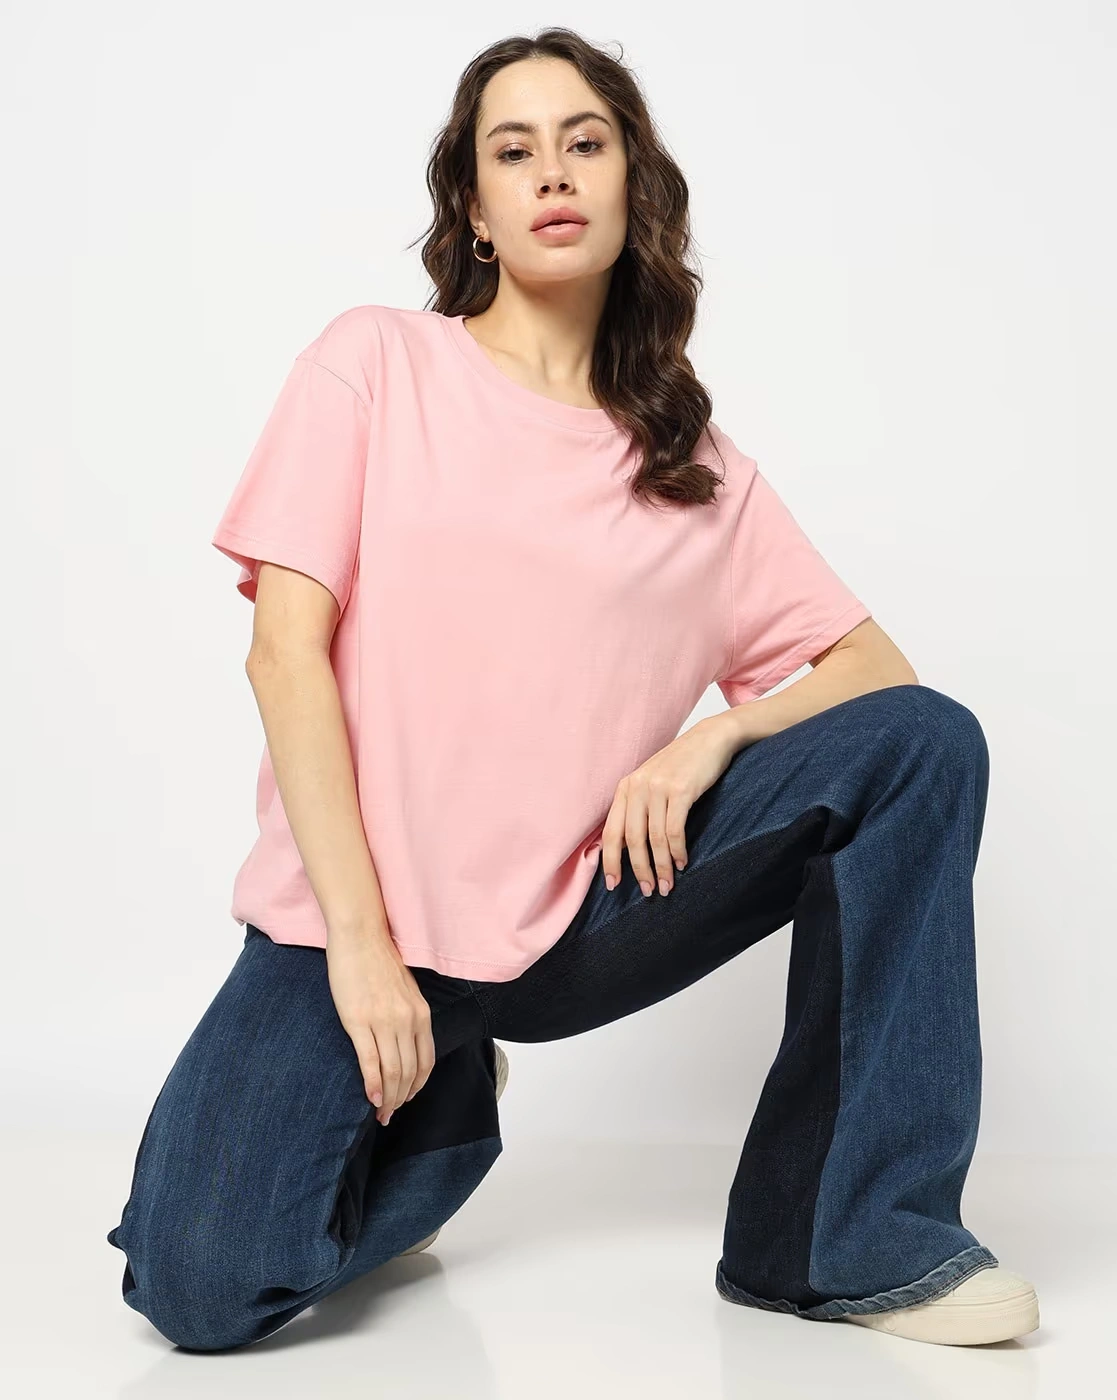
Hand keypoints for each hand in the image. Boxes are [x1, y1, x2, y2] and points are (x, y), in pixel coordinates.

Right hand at [325, 928, 435, 1125]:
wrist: (360, 936)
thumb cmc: (379, 961)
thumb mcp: (407, 990)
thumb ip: (410, 1016)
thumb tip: (405, 1042)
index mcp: (420, 1014)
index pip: (425, 1061)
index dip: (417, 1085)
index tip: (407, 1098)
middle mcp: (407, 1021)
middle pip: (408, 1072)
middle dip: (401, 1098)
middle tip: (391, 1115)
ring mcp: (384, 1022)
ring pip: (391, 1072)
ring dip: (388, 1098)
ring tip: (381, 1113)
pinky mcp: (359, 1021)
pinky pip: (369, 1062)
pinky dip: (372, 1085)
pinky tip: (371, 1098)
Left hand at [601, 716, 735, 896]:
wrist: (710, 738)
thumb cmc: (682, 765)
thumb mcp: (652, 782)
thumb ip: (638, 808)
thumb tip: (629, 848)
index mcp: (626, 787)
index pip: (611, 832)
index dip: (611, 862)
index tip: (613, 885)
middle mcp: (637, 787)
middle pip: (632, 840)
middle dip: (640, 871)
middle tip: (649, 892)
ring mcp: (658, 788)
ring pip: (654, 839)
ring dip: (662, 867)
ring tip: (667, 885)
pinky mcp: (681, 791)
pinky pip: (675, 830)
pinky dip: (678, 852)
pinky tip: (683, 863)